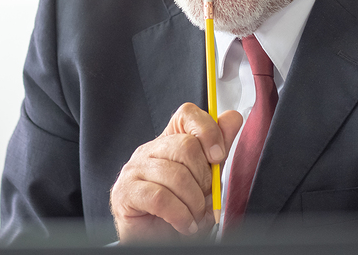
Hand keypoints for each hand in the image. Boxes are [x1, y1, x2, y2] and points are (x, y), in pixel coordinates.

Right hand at [110, 103, 241, 241]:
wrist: (160, 242)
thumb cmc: (181, 212)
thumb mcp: (206, 181)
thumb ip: (217, 150)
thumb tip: (232, 118)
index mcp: (169, 142)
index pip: (186, 115)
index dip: (207, 129)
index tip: (218, 156)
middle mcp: (149, 150)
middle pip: (185, 146)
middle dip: (204, 178)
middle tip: (204, 197)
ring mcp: (134, 169)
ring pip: (176, 174)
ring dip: (193, 202)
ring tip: (194, 216)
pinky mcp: (125, 192)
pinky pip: (160, 197)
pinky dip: (180, 215)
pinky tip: (184, 224)